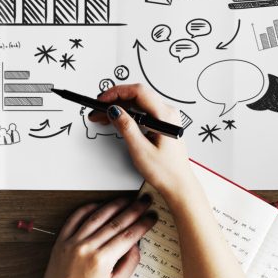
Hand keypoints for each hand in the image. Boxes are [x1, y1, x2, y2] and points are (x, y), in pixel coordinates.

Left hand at [29, 196, 156, 277]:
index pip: (128, 236)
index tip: (151, 217)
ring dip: (113, 205)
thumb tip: (136, 245)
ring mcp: (72, 242)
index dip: (142, 224)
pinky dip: (87, 209)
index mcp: (101, 261)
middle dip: (133, 210)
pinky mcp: (61, 240)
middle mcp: (86, 248)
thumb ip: (128, 265)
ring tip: (126, 199)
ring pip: (97, 216)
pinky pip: (75, 218)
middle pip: (115, 223)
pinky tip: (98, 205)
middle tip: (144, 202)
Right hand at [89, 84, 193, 205]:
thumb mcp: (141, 150)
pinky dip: (127, 113)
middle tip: (98, 109)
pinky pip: (142, 111)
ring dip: (120, 107)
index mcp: (165, 116)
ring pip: (138, 103)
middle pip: (137, 95)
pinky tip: (116, 120)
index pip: (138, 92)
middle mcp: (167, 113)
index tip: (102, 100)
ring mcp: (165, 117)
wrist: (179, 186)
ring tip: (103, 116)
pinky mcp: (162, 123)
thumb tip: (114, 110)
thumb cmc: (166, 172)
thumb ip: (126, 127)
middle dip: (115, 100)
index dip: (117, 92)